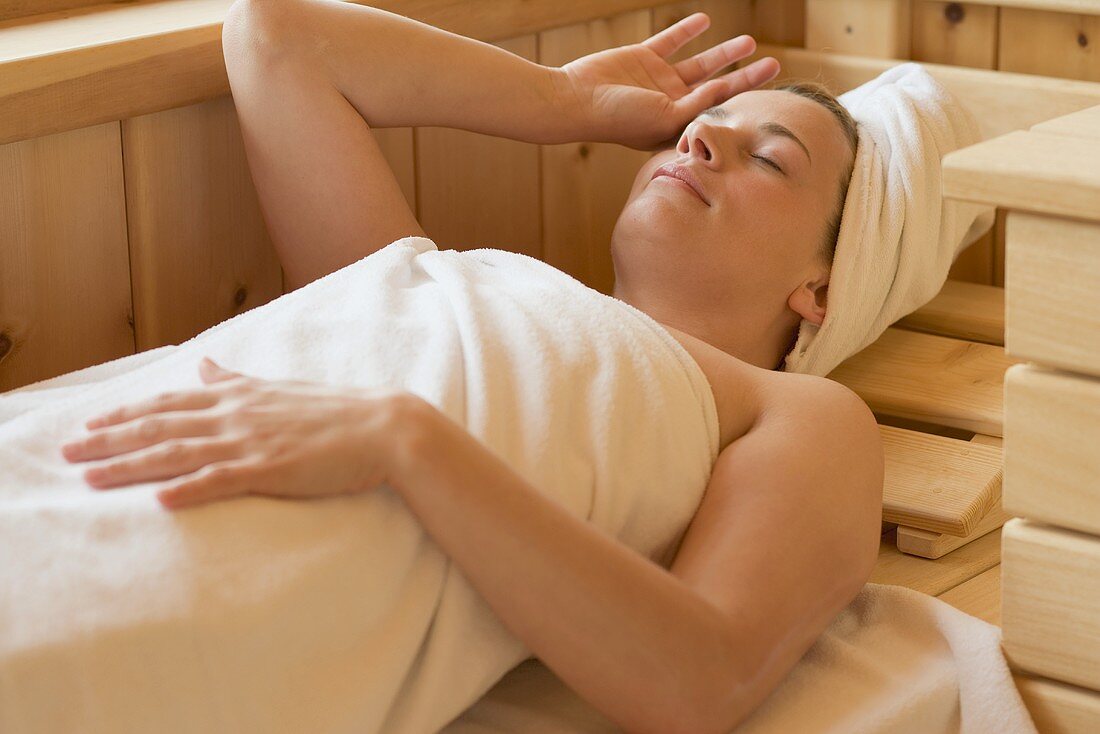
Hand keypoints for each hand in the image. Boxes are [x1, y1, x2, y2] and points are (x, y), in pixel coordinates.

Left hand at [59, 357, 417, 509]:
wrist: (383, 426)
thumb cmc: (335, 411)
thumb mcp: (279, 388)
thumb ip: (237, 380)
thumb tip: (205, 363)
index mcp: (240, 396)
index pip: (170, 401)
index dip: (127, 412)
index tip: (90, 422)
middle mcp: (237, 415)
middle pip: (161, 425)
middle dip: (110, 438)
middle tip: (68, 450)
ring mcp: (252, 441)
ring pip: (179, 452)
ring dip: (131, 464)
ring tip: (91, 476)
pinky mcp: (272, 469)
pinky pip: (222, 480)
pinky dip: (188, 489)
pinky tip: (159, 501)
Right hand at [554, 12, 780, 150]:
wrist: (576, 100)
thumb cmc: (618, 119)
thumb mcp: (664, 116)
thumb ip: (697, 103)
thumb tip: (726, 87)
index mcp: (677, 126)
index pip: (717, 112)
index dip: (743, 104)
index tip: (769, 96)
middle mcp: (670, 104)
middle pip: (717, 87)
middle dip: (746, 77)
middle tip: (774, 65)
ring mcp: (657, 81)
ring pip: (699, 63)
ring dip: (724, 53)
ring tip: (750, 42)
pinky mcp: (643, 58)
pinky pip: (670, 41)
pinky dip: (687, 30)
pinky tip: (705, 20)